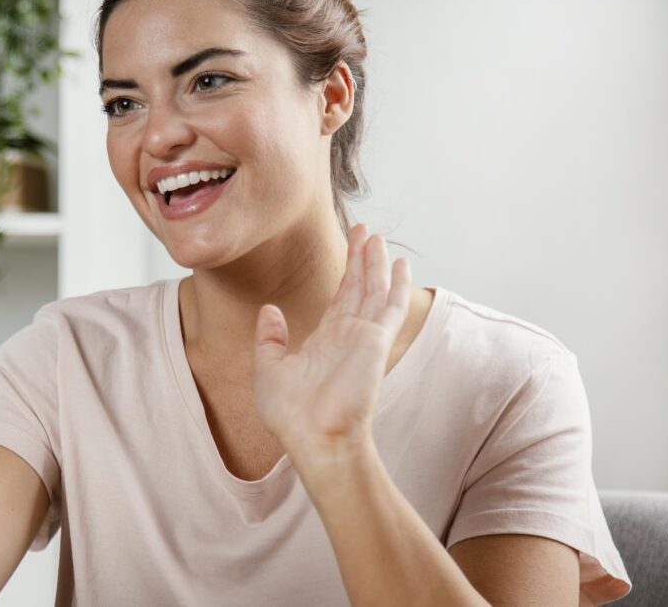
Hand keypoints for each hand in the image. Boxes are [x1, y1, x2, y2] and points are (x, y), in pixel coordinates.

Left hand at [252, 223, 410, 458]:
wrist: (314, 438)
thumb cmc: (291, 416)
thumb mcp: (268, 370)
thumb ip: (269, 339)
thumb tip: (269, 310)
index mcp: (325, 340)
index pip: (339, 298)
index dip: (345, 272)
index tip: (348, 248)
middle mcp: (348, 335)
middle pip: (359, 287)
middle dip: (361, 257)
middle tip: (363, 228)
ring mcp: (364, 336)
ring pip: (373, 289)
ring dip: (375, 261)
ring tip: (375, 234)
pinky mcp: (376, 340)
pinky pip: (389, 305)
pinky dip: (396, 283)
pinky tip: (399, 262)